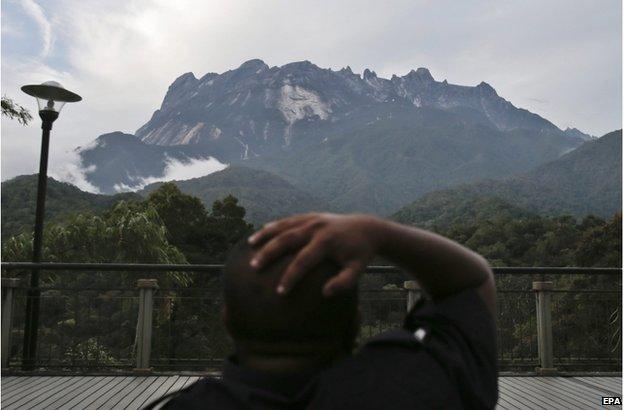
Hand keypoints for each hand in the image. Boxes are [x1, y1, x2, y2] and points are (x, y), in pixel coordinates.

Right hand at [248, 213, 381, 295]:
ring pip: (284, 226)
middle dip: (270, 252)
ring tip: (249, 245)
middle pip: (287, 239)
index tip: (279, 292)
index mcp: (327, 241)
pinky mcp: (310, 216)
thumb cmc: (360, 253)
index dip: (291, 277)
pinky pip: (288, 221)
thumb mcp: (358, 270)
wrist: (367, 228)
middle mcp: (316, 227)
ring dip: (266, 235)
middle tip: (254, 266)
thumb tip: (325, 293)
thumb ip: (344, 283)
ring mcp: (312, 219)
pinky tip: (260, 234)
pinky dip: (273, 226)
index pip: (304, 261)